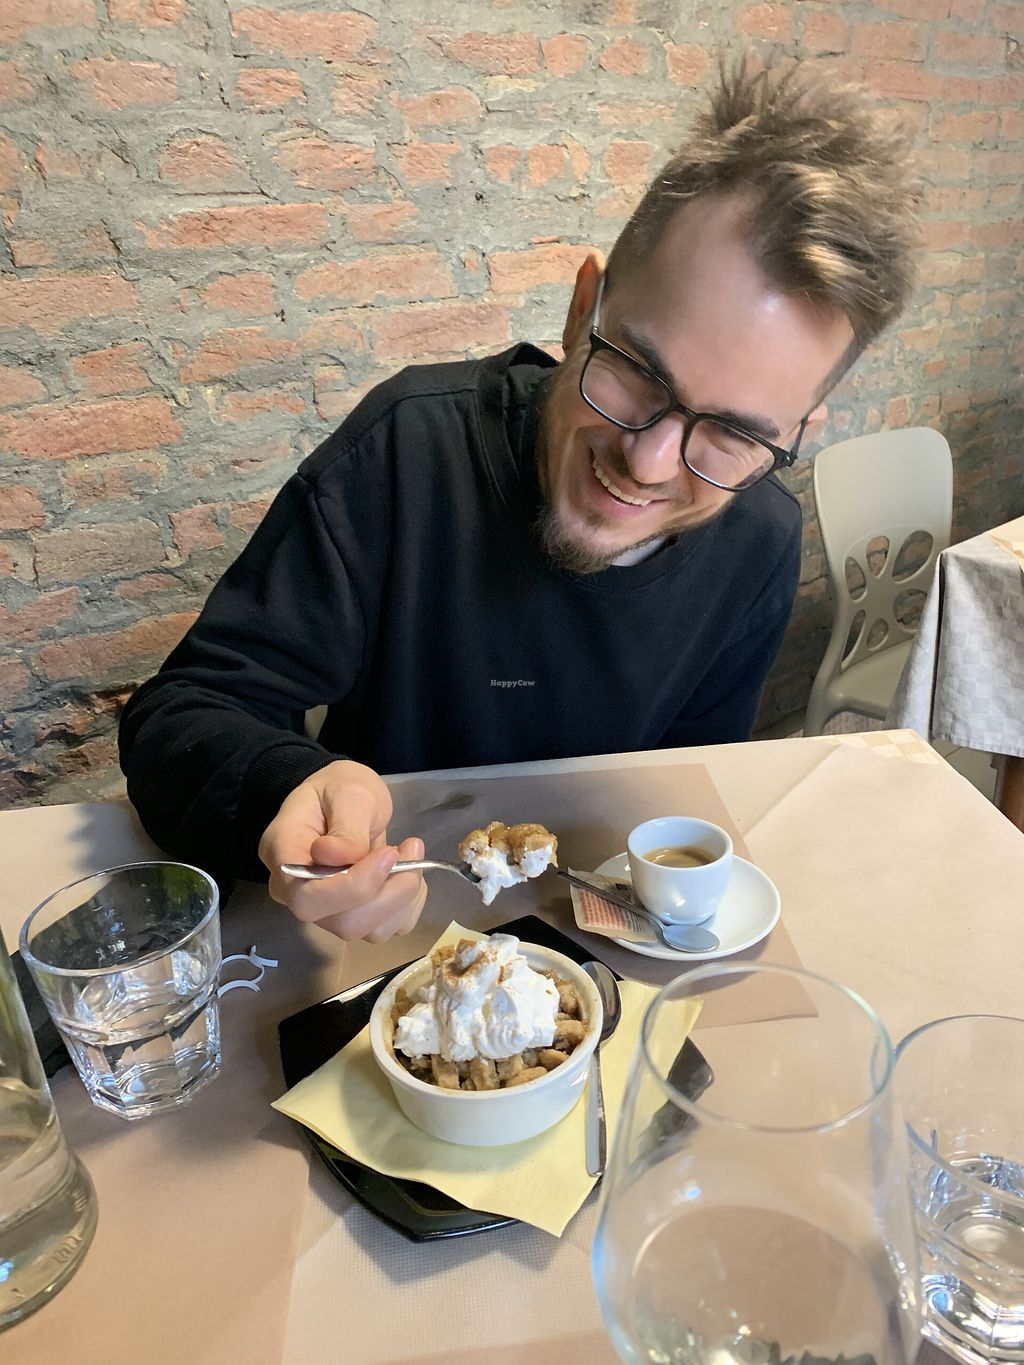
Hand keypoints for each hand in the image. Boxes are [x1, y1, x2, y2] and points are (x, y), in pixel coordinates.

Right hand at [259, 759, 426, 942]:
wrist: (346, 800)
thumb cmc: (340, 789)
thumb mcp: (348, 791)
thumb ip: (346, 826)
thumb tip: (339, 855)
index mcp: (283, 855)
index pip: (307, 897)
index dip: (353, 886)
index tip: (388, 854)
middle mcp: (296, 892)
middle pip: (342, 922)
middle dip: (389, 893)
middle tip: (411, 848)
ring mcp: (325, 910)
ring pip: (367, 930)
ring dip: (403, 896)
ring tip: (410, 852)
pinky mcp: (352, 916)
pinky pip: (385, 928)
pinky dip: (408, 905)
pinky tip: (406, 871)